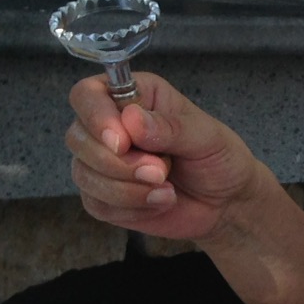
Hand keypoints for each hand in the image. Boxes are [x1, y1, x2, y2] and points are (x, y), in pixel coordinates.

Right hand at [66, 72, 262, 243]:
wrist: (227, 202)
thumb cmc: (219, 158)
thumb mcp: (207, 137)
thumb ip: (170, 127)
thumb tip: (130, 120)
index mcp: (133, 96)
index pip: (87, 95)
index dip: (96, 117)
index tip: (122, 141)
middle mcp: (109, 126)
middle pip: (76, 137)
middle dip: (118, 163)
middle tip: (161, 171)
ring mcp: (101, 162)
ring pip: (83, 174)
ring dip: (126, 189)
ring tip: (167, 189)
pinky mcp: (102, 196)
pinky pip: (96, 203)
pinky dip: (130, 208)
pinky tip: (159, 203)